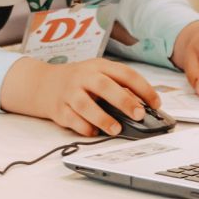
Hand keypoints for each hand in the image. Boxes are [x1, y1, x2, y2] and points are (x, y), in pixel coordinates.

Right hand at [1, 57, 161, 136]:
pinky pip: (72, 120)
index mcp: (99, 66)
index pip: (125, 74)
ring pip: (86, 105)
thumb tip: (141, 105)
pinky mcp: (58, 109)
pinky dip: (84, 128)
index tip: (156, 103)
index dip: (143, 88)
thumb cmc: (79, 81)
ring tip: (116, 129)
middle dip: (124, 101)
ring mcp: (69, 93)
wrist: (42, 83)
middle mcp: (84, 77)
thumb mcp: (99, 76)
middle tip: (139, 115)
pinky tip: (93, 132)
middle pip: (105, 87)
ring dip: (103, 118)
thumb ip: (119, 87)